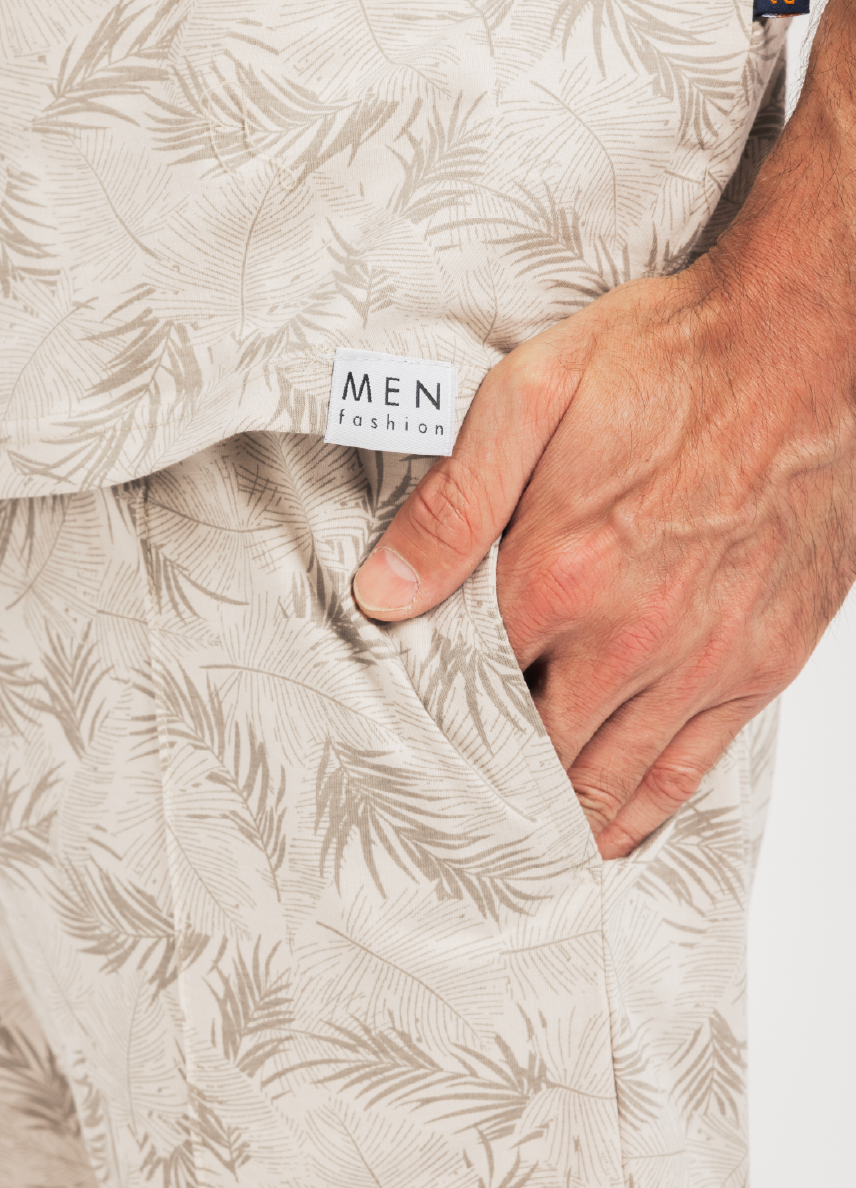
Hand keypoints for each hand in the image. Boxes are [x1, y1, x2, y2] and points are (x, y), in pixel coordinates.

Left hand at [354, 0, 855, 859]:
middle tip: (448, 809)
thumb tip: (380, 594)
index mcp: (557, 574)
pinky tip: (610, 833)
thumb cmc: (669, 360)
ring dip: (558, 814)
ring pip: (609, 775)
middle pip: (535, 747)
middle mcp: (629, 635)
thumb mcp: (529, 397)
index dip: (432, 721)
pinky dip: (643, 810)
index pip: (469, 687)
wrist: (806, 343)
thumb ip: (452, 505)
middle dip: (489, 780)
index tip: (404, 746)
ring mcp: (701, 658)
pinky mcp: (761, 663)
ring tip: (515, 845)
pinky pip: (689, 767)